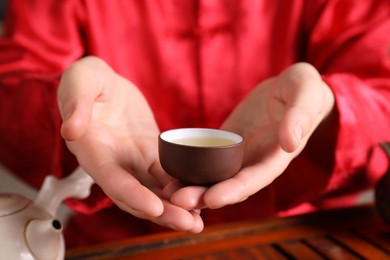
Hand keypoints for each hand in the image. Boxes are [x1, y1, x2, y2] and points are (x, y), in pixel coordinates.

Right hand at [57, 56, 202, 231]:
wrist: (105, 83)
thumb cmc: (87, 81)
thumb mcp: (79, 83)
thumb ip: (76, 106)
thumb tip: (71, 130)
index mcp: (93, 151)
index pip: (113, 180)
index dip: (132, 196)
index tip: (155, 209)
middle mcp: (114, 164)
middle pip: (138, 196)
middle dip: (163, 213)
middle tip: (190, 225)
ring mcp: (134, 160)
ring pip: (155, 190)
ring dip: (176, 207)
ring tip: (199, 222)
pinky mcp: (151, 152)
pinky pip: (168, 174)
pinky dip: (182, 186)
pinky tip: (201, 195)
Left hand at [167, 63, 334, 209]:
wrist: (290, 88)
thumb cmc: (303, 89)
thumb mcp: (305, 93)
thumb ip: (300, 116)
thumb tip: (290, 142)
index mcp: (277, 157)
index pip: (255, 179)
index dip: (235, 190)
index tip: (213, 199)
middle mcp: (256, 162)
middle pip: (230, 185)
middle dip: (205, 196)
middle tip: (178, 200)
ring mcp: (239, 155)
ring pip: (215, 177)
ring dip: (194, 188)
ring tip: (168, 194)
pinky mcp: (226, 144)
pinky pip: (208, 160)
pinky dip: (191, 170)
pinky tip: (170, 174)